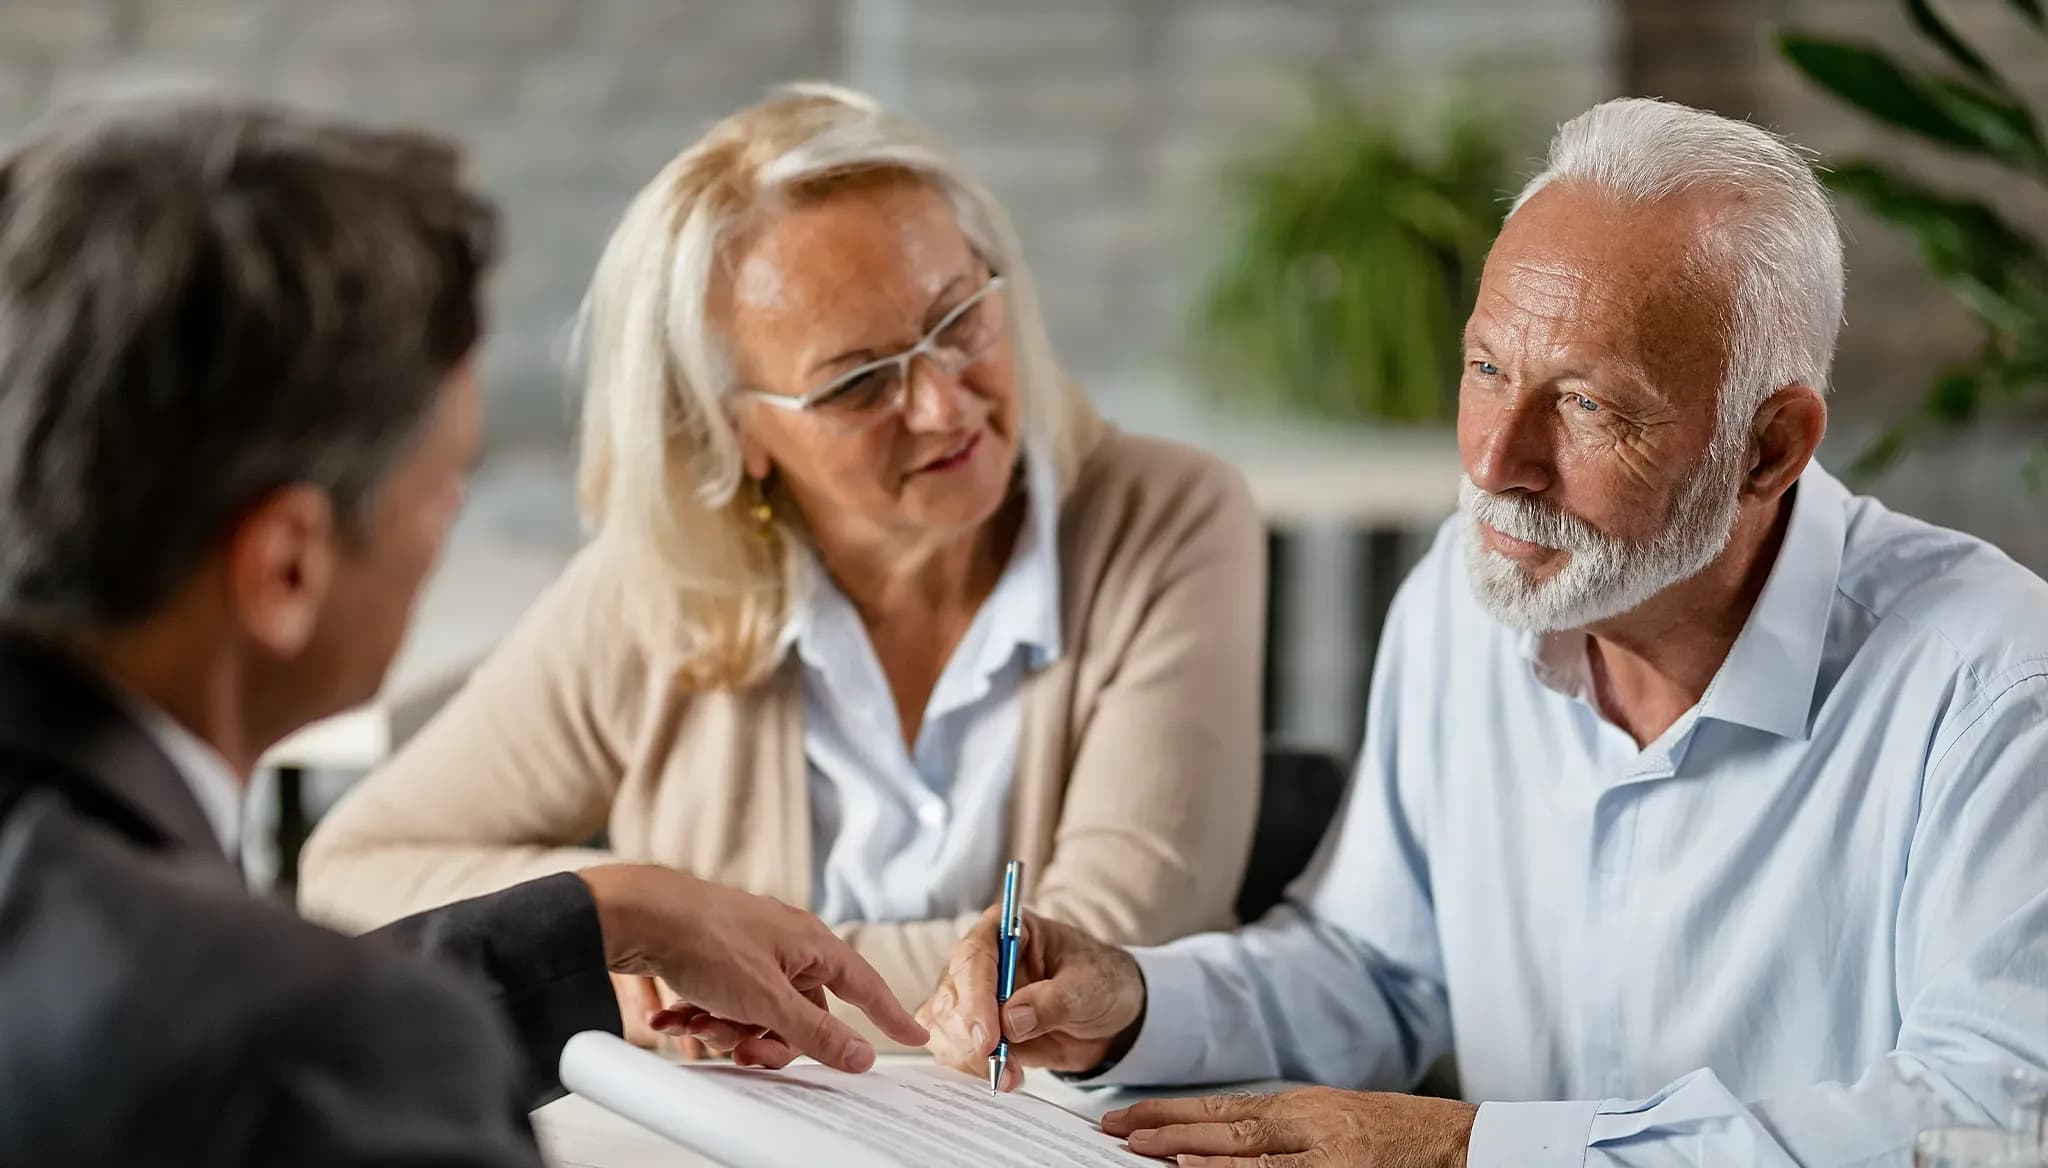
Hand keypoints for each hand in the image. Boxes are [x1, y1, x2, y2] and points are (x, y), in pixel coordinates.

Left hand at [579, 864, 927, 1072]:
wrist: (637, 915)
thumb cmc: (705, 939)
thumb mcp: (768, 1000)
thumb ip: (816, 1032)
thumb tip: (861, 1054)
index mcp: (811, 944)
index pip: (864, 985)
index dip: (889, 1015)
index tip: (915, 1037)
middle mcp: (785, 945)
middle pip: (802, 1014)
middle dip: (770, 1039)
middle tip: (746, 1048)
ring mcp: (749, 952)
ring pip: (758, 1014)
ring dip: (728, 1030)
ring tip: (699, 1023)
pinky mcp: (715, 960)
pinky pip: (724, 1004)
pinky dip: (701, 1017)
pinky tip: (674, 1018)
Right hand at [917, 906, 1145, 1090]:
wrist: (1107, 1016)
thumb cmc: (1099, 983)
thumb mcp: (1088, 987)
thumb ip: (1052, 1001)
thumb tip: (1012, 1021)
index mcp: (1006, 929)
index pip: (974, 956)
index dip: (976, 997)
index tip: (989, 1037)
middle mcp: (980, 959)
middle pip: (950, 995)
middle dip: (969, 1037)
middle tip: (999, 1065)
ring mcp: (971, 995)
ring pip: (942, 1025)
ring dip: (969, 1058)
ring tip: (1009, 1075)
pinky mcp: (970, 1028)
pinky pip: (950, 1048)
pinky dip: (969, 1068)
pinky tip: (1002, 1075)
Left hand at [1101, 1087, 1476, 1166]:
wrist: (1462, 1143)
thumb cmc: (1400, 1137)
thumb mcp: (1335, 1121)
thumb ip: (1283, 1129)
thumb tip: (1220, 1139)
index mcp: (1301, 1107)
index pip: (1222, 1106)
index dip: (1170, 1113)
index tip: (1124, 1118)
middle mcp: (1306, 1121)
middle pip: (1221, 1120)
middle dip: (1163, 1127)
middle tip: (1112, 1129)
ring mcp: (1323, 1151)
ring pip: (1243, 1147)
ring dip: (1187, 1147)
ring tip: (1137, 1148)